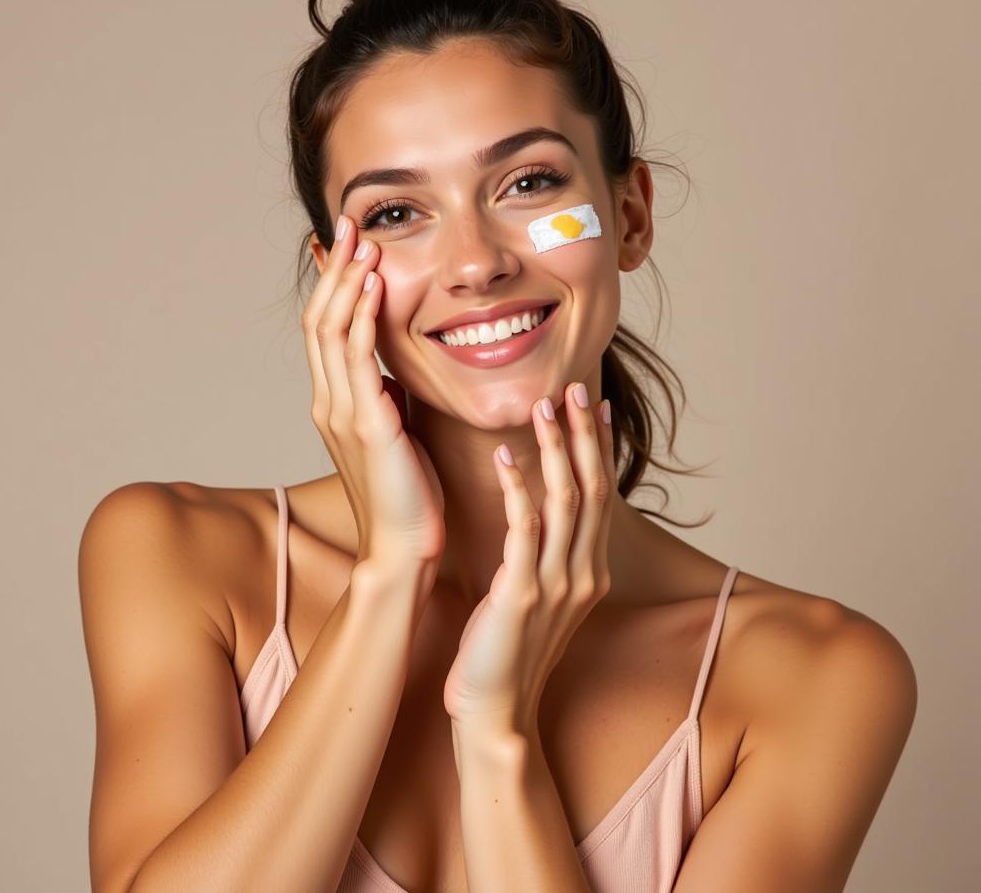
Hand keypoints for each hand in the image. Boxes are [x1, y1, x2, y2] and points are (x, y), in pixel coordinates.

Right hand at [302, 216, 445, 582]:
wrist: (406, 548)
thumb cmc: (407, 494)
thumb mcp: (394, 433)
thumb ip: (387, 398)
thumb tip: (395, 370)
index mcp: (335, 404)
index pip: (325, 331)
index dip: (333, 286)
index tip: (348, 246)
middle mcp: (329, 403)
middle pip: (319, 321)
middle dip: (334, 270)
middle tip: (349, 224)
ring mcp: (343, 413)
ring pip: (331, 331)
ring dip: (346, 282)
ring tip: (360, 239)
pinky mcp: (368, 424)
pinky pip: (357, 358)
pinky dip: (362, 317)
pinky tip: (374, 284)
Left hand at [442, 382, 615, 734]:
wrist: (496, 711)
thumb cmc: (508, 651)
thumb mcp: (540, 597)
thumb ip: (547, 554)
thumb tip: (540, 510)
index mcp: (590, 572)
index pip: (602, 497)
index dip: (600, 449)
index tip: (595, 406)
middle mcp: (583, 574)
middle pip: (593, 488)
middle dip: (585, 435)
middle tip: (574, 387)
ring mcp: (557, 584)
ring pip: (566, 500)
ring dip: (556, 449)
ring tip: (543, 406)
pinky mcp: (522, 592)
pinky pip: (524, 528)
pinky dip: (518, 488)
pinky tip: (505, 456)